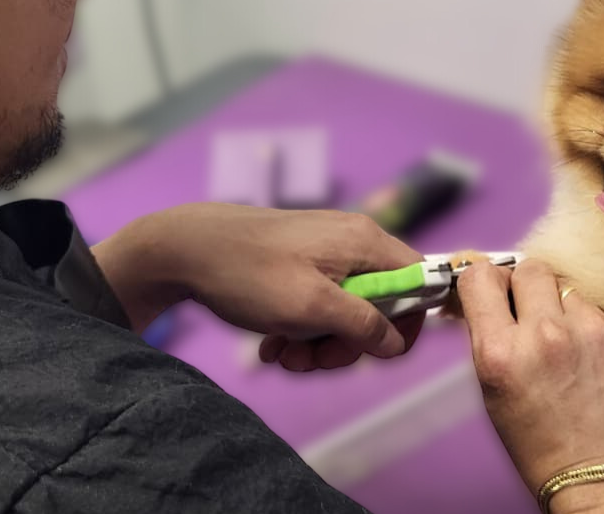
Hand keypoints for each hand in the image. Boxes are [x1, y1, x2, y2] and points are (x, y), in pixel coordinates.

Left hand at [92, 204, 424, 370]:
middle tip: (312, 361)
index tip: (371, 353)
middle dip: (349, 343)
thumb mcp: (311, 308)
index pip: (419, 283)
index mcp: (366, 243)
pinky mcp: (302, 260)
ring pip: (347, 309)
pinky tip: (271, 345)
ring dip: (320, 343)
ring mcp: (327, 250)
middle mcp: (354, 241)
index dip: (405, 323)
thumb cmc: (249, 274)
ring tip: (282, 356)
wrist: (183, 248)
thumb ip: (363, 325)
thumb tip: (397, 343)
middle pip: (381, 303)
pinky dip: (301, 328)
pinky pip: (320, 302)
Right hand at [456, 260, 603, 513]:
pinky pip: (602, 312)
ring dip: (563, 308)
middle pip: (530, 268)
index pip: (481, 275)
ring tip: (569, 347)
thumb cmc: (546, 451)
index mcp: (502, 353)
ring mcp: (594, 331)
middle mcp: (546, 334)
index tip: (489, 290)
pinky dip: (594, 328)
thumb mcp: (496, 396)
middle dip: (526, 286)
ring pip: (570, 288)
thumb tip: (483, 295)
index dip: (484, 280)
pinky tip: (595, 362)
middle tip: (530, 313)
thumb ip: (491, 338)